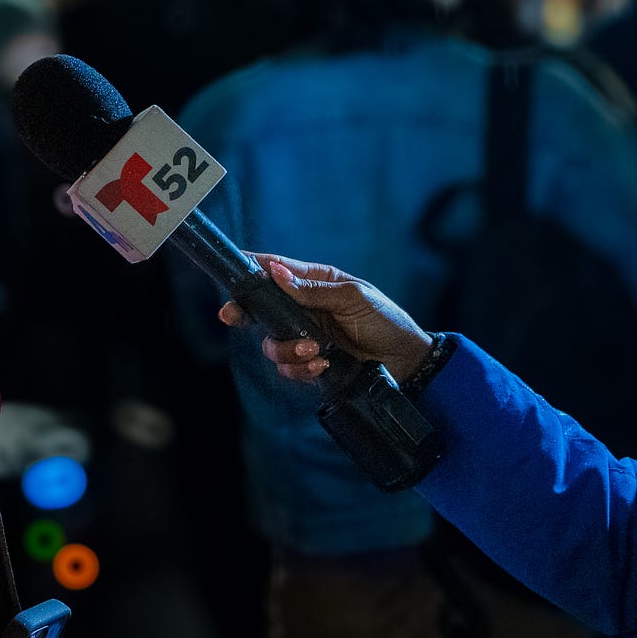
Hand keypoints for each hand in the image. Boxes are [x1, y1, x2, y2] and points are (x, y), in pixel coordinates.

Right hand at [217, 255, 434, 385]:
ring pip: (271, 343)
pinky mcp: (311, 364)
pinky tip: (322, 365)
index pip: (274, 271)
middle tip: (232, 316)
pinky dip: (301, 368)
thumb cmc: (386, 320)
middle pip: (259, 309)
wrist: (407, 362)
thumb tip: (277, 273)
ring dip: (286, 349)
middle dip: (242, 313)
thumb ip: (313, 290)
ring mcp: (305, 338)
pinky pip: (289, 368)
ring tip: (314, 350)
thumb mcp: (353, 297)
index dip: (248, 270)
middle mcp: (304, 309)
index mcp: (314, 283)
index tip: (229, 274)